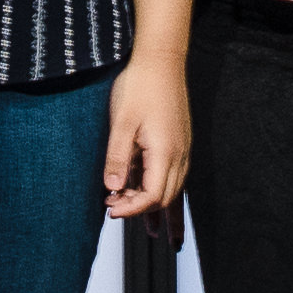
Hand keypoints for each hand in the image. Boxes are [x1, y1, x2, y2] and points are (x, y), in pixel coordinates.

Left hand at [101, 56, 193, 219]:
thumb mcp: (121, 122)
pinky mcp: (179, 141)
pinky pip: (176, 176)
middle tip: (123, 219)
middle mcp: (179, 154)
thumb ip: (118, 158)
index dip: (132, 208)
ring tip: (156, 233)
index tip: (110, 210)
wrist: (161, 59)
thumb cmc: (140, 85)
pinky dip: (167, 193)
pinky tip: (160, 202)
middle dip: (146, 213)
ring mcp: (182, 148)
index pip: (153, 196)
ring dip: (163, 210)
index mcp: (165, 152)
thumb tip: (114, 190)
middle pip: (167, 197)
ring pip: (175, 189)